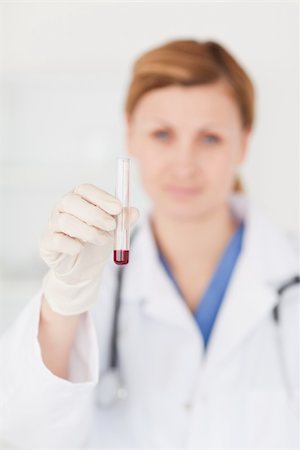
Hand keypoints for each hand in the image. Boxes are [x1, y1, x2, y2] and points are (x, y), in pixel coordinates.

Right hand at [39, 184, 138, 314]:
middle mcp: (61, 207)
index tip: (118, 209)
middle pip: (71, 201)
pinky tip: (81, 249)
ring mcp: (52, 224)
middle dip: (94, 214)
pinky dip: (72, 245)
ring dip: (88, 232)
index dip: (102, 197)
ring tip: (103, 240)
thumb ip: (123, 220)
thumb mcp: (114, 230)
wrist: (83, 268)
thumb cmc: (96, 242)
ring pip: (65, 221)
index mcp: (78, 198)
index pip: (85, 189)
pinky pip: (56, 240)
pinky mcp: (46, 242)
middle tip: (111, 227)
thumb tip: (134, 212)